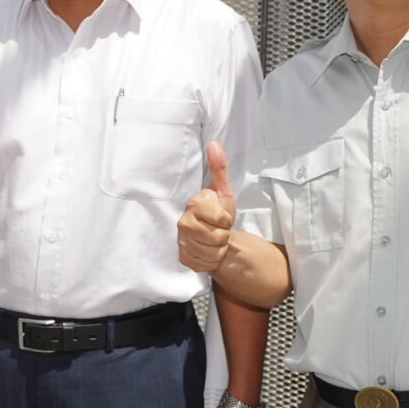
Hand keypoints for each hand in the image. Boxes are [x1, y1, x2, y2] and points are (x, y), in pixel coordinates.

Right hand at [177, 140, 235, 273]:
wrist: (212, 237)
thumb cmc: (218, 213)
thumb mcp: (224, 192)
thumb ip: (219, 169)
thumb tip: (214, 144)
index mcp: (193, 204)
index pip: (222, 219)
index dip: (227, 221)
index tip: (222, 217)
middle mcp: (183, 222)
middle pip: (218, 237)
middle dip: (224, 235)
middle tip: (218, 230)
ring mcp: (181, 241)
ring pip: (213, 252)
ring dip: (219, 249)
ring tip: (214, 240)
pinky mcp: (183, 258)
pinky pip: (206, 264)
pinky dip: (212, 260)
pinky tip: (208, 251)